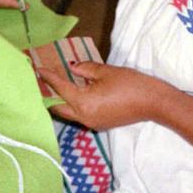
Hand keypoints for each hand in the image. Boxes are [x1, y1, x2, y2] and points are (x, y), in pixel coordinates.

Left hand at [38, 61, 165, 129]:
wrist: (153, 102)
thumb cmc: (130, 84)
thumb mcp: (106, 72)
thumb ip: (85, 69)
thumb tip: (72, 68)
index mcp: (83, 103)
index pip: (60, 89)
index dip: (48, 77)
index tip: (38, 69)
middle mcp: (84, 117)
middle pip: (59, 108)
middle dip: (49, 95)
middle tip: (42, 82)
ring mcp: (92, 123)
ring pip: (69, 113)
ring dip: (61, 101)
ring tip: (55, 86)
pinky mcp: (101, 124)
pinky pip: (81, 115)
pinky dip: (74, 104)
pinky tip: (75, 93)